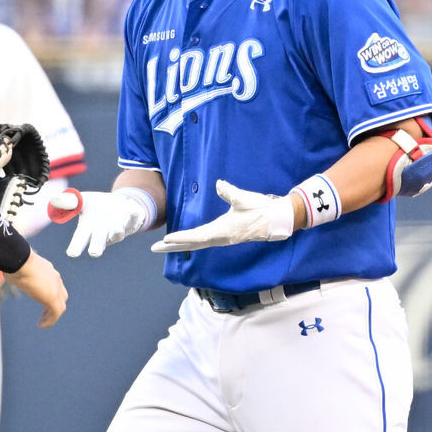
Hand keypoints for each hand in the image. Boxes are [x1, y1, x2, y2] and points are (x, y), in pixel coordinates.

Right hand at [5, 249, 67, 327]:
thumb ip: (16, 269)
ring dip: (52, 316)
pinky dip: (50, 321)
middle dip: (55, 305)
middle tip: (45, 313)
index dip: (50, 293)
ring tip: (42, 322)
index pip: (55, 283)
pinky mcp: (52, 298)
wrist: (18, 259)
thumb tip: (6, 269)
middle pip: (62, 295)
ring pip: (60, 306)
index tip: (40, 298)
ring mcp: (55, 288)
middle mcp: (55, 278)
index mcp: (47, 269)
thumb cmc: (13, 260)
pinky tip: (41, 325)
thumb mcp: (15, 263)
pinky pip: (55, 314)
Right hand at [49, 188, 155, 257]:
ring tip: (116, 231)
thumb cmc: (96, 206)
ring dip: (117, 232)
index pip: (80, 239)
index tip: (72, 253)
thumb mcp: (83, 200)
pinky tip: (136, 212)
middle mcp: (104, 232)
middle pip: (99, 242)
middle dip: (97, 247)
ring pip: (118, 232)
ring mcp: (119, 226)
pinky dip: (135, 215)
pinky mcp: (133, 218)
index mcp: (89, 229)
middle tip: (94, 252)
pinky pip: (135, 217)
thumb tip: (54, 201)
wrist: (119, 204)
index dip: (76, 247)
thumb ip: (70, 202)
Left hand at [151, 180, 294, 252]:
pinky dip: (192, 242)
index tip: (167, 240)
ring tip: (164, 245)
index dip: (182, 238)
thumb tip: (218, 184)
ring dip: (180, 245)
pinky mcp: (226, 236)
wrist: (276, 220)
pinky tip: (185, 241)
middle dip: (174, 246)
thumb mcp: (244, 199)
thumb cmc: (260, 209)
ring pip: (198, 243)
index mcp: (224, 231)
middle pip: (193, 244)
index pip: (198, 236)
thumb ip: (230, 192)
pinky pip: (204, 240)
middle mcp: (221, 238)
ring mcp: (223, 238)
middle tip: (155, 248)